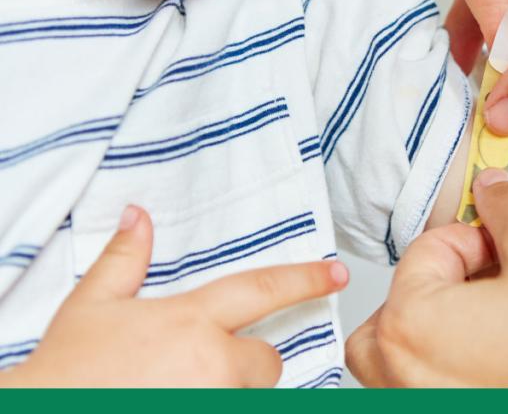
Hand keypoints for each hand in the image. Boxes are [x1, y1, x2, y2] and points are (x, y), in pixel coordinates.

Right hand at [0, 206, 347, 387]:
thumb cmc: (66, 373)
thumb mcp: (91, 307)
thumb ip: (124, 261)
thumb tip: (138, 217)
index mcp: (190, 321)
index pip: (264, 289)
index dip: (305, 279)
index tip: (336, 274)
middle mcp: (211, 363)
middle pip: (267, 360)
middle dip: (247, 362)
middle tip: (201, 366)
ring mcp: (214, 402)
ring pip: (252, 394)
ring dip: (230, 392)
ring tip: (183, 388)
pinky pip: (238, 410)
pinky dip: (220, 404)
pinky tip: (184, 397)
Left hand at [345, 168, 507, 386]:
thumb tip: (494, 189)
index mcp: (410, 323)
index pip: (426, 251)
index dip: (476, 236)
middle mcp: (402, 376)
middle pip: (399, 309)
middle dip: (444, 285)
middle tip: (496, 280)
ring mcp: (423, 407)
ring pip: (402, 360)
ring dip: (434, 333)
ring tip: (492, 324)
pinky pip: (426, 392)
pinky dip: (448, 374)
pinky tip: (500, 365)